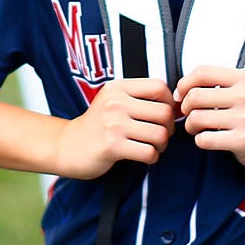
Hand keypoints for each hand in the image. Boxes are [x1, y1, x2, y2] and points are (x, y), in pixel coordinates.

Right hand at [52, 79, 175, 179]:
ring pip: (160, 134)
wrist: (67, 146)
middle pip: (164, 112)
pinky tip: (143, 156)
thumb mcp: (113, 101)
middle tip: (160, 135)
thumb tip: (177, 104)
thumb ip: (139, 98)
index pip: (159, 86)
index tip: (163, 115)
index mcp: (118, 87)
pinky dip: (152, 157)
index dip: (169, 102)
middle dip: (169, 128)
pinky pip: (149, 152)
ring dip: (162, 145)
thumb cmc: (97, 125)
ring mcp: (113, 124)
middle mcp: (115, 102)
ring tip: (152, 146)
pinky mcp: (112, 146)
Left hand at [175, 65, 244, 171]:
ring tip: (198, 128)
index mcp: (243, 78)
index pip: (202, 72)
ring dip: (191, 126)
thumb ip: (214, 85)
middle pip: (195, 96)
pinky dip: (200, 140)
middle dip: (185, 108)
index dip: (184, 84)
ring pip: (197, 118)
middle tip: (190, 114)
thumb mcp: (241, 90)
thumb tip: (178, 92)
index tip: (181, 95)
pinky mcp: (243, 140)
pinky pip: (205, 139)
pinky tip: (209, 139)